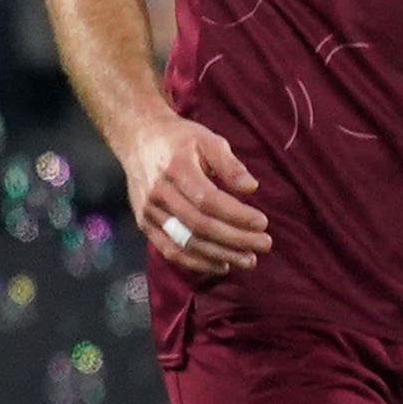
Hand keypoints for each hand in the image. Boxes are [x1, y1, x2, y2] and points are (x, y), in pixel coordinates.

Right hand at [119, 116, 269, 279]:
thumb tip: (251, 188)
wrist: (138, 138)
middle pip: (199, 225)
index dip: (236, 215)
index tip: (262, 223)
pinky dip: (196, 263)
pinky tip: (220, 265)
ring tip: (248, 260)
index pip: (207, 200)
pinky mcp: (144, 223)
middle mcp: (158, 193)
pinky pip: (169, 249)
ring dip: (220, 255)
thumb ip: (229, 164)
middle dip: (235, 239)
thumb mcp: (208, 140)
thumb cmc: (180, 139)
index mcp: (175, 168)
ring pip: (185, 242)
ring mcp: (149, 211)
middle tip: (265, 245)